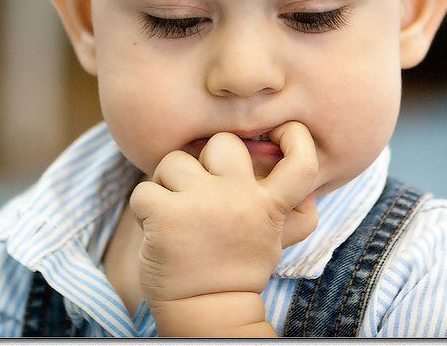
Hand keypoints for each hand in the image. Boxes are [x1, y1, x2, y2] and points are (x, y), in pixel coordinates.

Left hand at [129, 121, 318, 335]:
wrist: (205, 312)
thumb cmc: (236, 269)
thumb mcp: (272, 238)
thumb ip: (289, 208)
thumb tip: (302, 178)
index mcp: (269, 205)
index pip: (301, 161)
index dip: (296, 138)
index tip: (282, 133)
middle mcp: (239, 198)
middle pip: (222, 143)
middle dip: (205, 159)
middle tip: (199, 189)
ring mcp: (201, 204)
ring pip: (174, 161)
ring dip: (167, 184)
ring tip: (174, 214)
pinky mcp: (165, 214)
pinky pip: (145, 189)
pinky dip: (144, 208)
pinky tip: (155, 229)